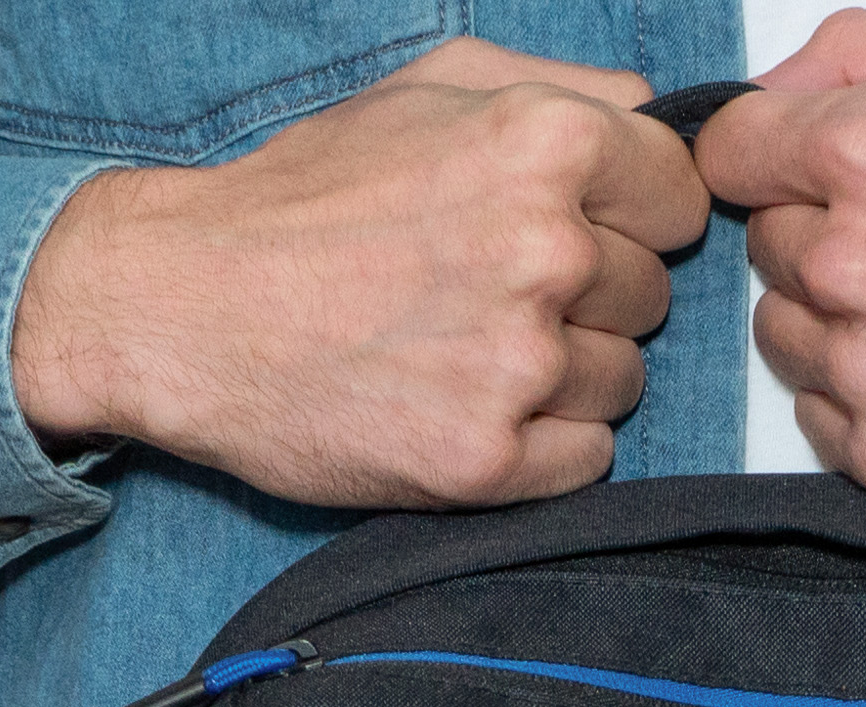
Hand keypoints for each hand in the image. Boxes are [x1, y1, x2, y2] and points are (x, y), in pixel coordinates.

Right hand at [12, 40, 709, 508]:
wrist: (186, 306)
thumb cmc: (307, 198)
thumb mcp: (430, 87)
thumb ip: (562, 89)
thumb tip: (657, 119)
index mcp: (544, 145)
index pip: (680, 197)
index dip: (633, 215)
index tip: (574, 229)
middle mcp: (545, 251)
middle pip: (649, 295)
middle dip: (588, 296)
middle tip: (487, 291)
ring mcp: (518, 363)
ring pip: (622, 380)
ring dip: (564, 373)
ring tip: (467, 346)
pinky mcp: (488, 460)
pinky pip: (587, 458)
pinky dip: (543, 443)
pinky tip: (468, 403)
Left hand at [697, 10, 865, 513]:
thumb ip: (864, 51)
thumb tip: (770, 93)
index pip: (732, 152)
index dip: (777, 158)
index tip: (820, 176)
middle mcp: (852, 265)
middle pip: (767, 248)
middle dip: (826, 239)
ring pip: (787, 338)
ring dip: (839, 326)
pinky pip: (823, 421)